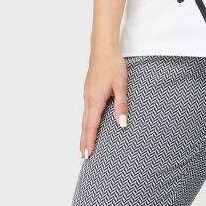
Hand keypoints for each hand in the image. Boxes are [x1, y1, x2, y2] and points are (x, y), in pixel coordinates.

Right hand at [80, 44, 127, 158]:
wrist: (103, 49)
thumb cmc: (112, 65)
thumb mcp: (121, 86)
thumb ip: (121, 105)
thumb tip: (122, 123)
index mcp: (95, 100)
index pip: (91, 126)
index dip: (89, 141)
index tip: (87, 154)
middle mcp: (88, 99)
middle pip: (85, 125)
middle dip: (84, 141)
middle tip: (83, 156)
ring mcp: (87, 95)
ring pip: (85, 118)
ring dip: (84, 133)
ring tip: (84, 145)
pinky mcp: (89, 91)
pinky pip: (87, 111)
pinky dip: (86, 123)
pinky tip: (89, 125)